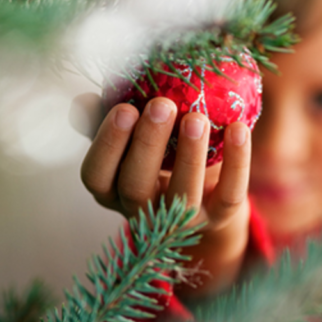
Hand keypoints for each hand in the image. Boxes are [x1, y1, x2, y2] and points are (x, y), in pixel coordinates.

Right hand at [72, 93, 251, 297]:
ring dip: (189, 155)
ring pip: (182, 196)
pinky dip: (236, 163)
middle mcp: (142, 212)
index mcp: (112, 191)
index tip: (124, 107)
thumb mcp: (130, 136)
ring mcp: (181, 221)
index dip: (107, 145)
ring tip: (197, 117)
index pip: (96, 176)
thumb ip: (104, 117)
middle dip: (148, 144)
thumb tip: (83, 100)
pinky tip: (238, 128)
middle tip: (161, 104)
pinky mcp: (218, 218)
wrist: (205, 189)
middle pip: (136, 187)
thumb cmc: (157, 152)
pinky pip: (228, 195)